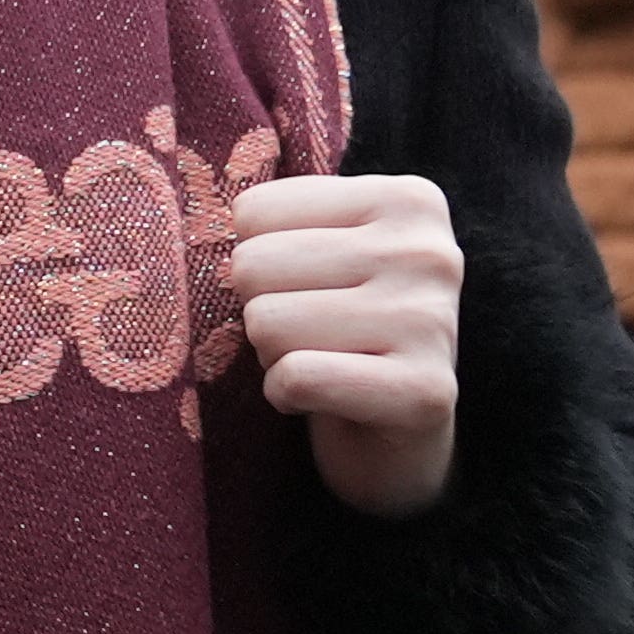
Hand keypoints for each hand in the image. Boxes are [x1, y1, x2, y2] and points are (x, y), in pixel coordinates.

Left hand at [227, 175, 463, 518]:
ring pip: (267, 323)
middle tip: (308, 335)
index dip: (257, 263)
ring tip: (319, 362)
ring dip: (273, 356)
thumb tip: (201, 226)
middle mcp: (431, 252)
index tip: (307, 289)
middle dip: (262, 310)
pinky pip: (295, 378)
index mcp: (408, 201)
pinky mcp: (425, 391)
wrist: (399, 433)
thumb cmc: (343, 327)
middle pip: (254, 266)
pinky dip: (284, 395)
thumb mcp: (321, 249)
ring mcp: (433, 321)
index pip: (254, 212)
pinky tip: (320, 399)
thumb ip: (275, 225)